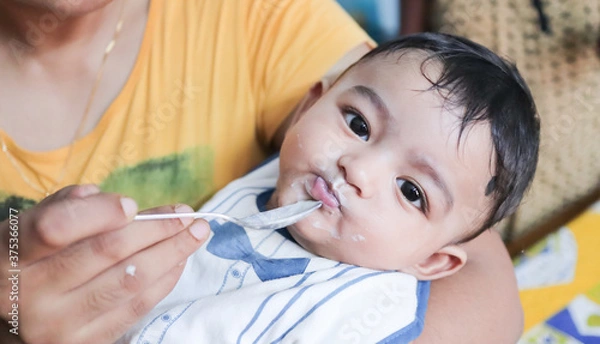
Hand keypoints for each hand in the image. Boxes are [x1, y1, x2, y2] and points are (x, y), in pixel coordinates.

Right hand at [0, 185, 209, 343]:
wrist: (6, 322)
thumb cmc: (27, 264)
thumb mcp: (30, 229)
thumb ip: (65, 208)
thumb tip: (115, 203)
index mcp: (11, 256)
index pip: (57, 228)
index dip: (100, 213)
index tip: (133, 204)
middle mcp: (30, 294)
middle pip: (108, 252)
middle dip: (158, 228)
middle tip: (187, 213)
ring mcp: (58, 325)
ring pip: (130, 281)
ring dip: (172, 252)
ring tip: (196, 233)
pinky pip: (135, 308)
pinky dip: (164, 281)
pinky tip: (178, 260)